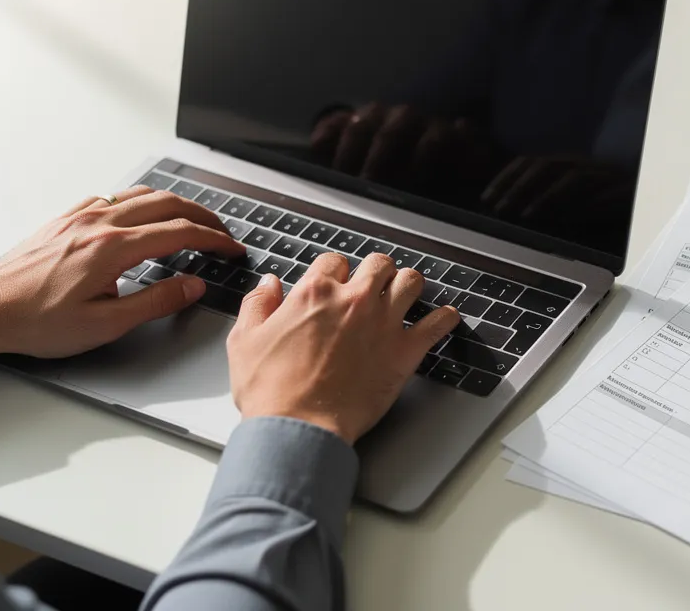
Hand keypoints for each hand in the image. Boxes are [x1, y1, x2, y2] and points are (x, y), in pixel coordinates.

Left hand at [0, 186, 244, 358]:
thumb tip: (192, 285)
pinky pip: (113, 197)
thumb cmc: (35, 321)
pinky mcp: (66, 219)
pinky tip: (142, 214)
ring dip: (175, 203)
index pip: (181, 233)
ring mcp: (81, 217)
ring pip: (142, 194)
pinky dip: (141, 201)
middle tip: (222, 232)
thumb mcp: (105, 324)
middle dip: (203, 215)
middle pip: (168, 204)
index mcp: (114, 249)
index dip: (215, 240)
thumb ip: (155, 302)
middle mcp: (100, 224)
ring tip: (192, 219)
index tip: (232, 249)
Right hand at [226, 252, 459, 443]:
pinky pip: (437, 324)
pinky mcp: (404, 351)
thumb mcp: (245, 341)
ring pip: (411, 281)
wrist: (298, 428)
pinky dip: (444, 318)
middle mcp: (353, 301)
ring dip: (408, 285)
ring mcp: (383, 323)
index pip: (334, 261)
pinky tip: (444, 317)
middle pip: (378, 264)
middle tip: (374, 285)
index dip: (336, 271)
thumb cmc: (271, 392)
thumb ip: (258, 305)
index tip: (337, 283)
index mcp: (314, 293)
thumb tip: (269, 284)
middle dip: (376, 272)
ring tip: (405, 294)